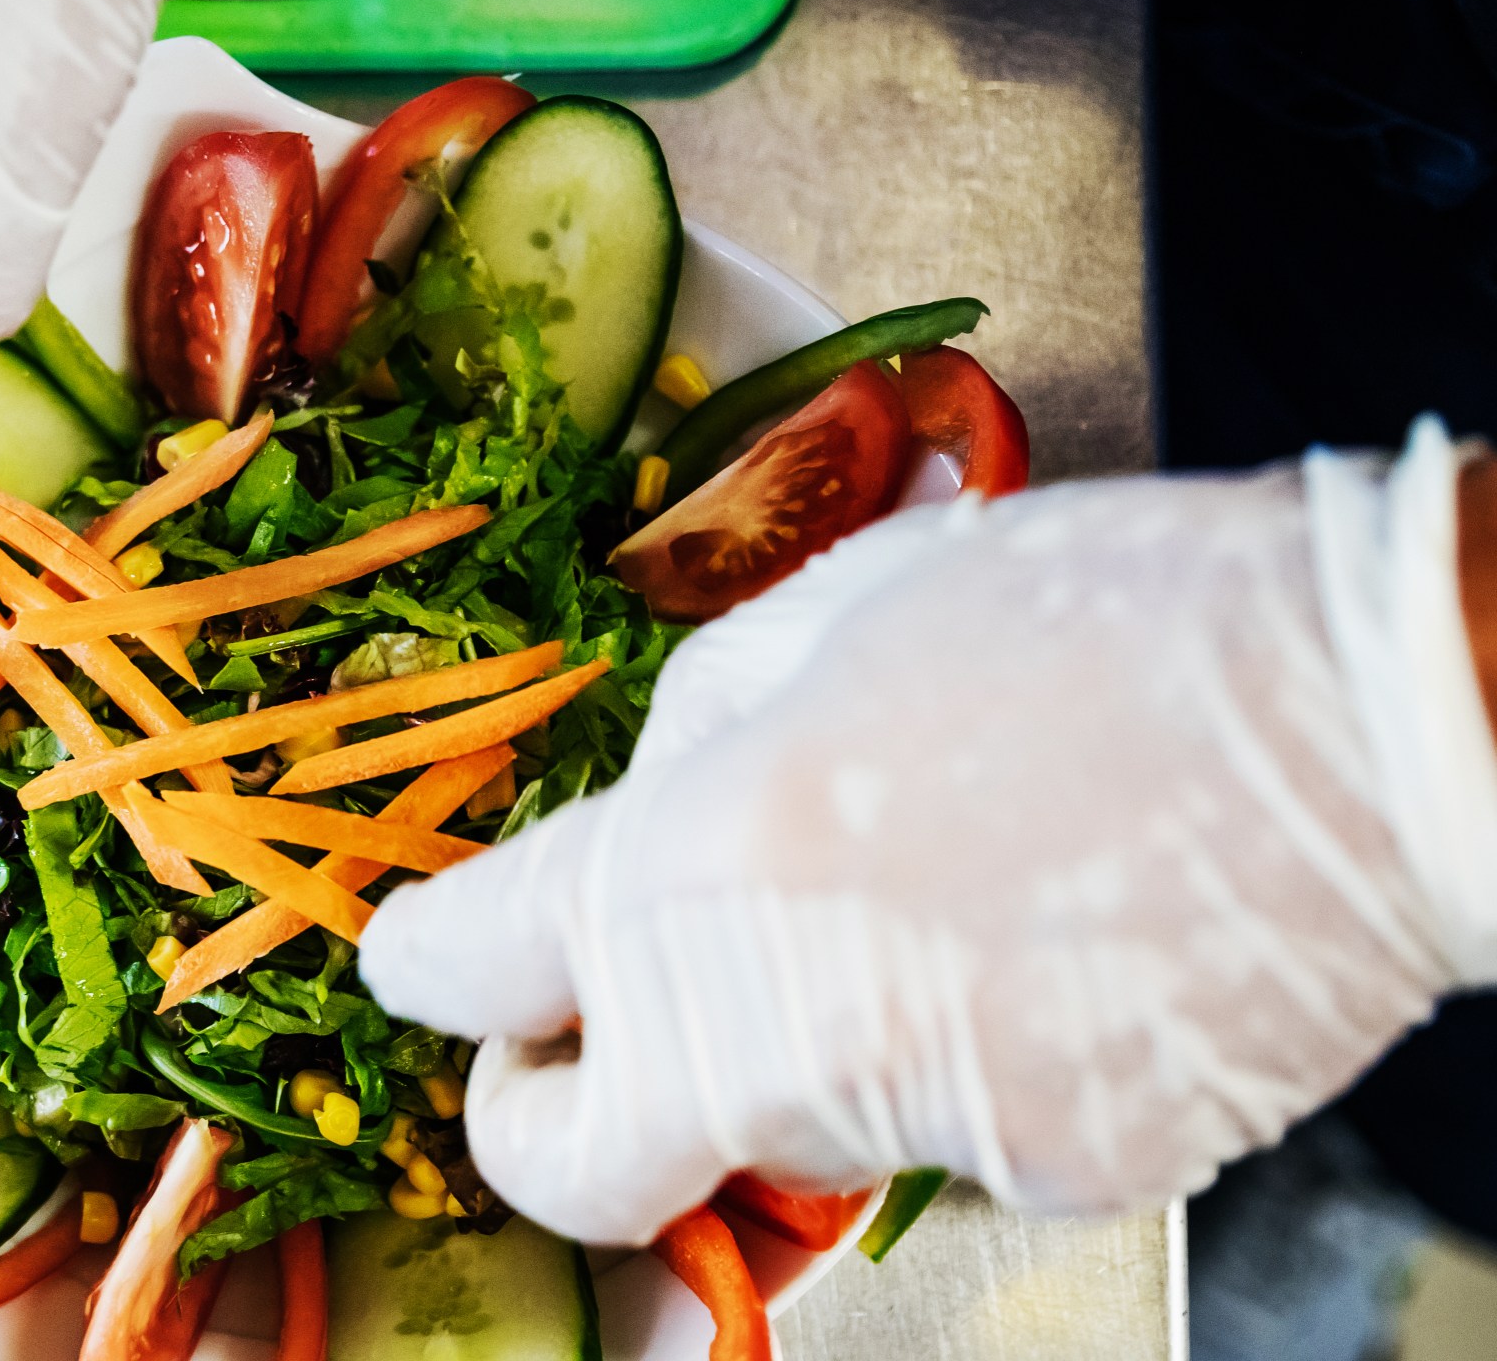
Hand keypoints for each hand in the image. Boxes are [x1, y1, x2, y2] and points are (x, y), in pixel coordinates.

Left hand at [359, 418, 1496, 1245]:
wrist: (1369, 719)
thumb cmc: (1101, 626)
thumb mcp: (835, 613)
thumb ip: (693, 734)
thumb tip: (648, 807)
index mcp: (681, 873)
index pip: (459, 974)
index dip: (420, 965)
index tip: (427, 958)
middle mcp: (766, 1037)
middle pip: (566, 1163)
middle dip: (548, 1119)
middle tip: (591, 1039)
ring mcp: (913, 1128)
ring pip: (778, 1128)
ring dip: (798, 1042)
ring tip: (931, 897)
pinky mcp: (1048, 1176)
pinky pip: (938, 1132)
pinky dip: (952, 1060)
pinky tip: (1044, 941)